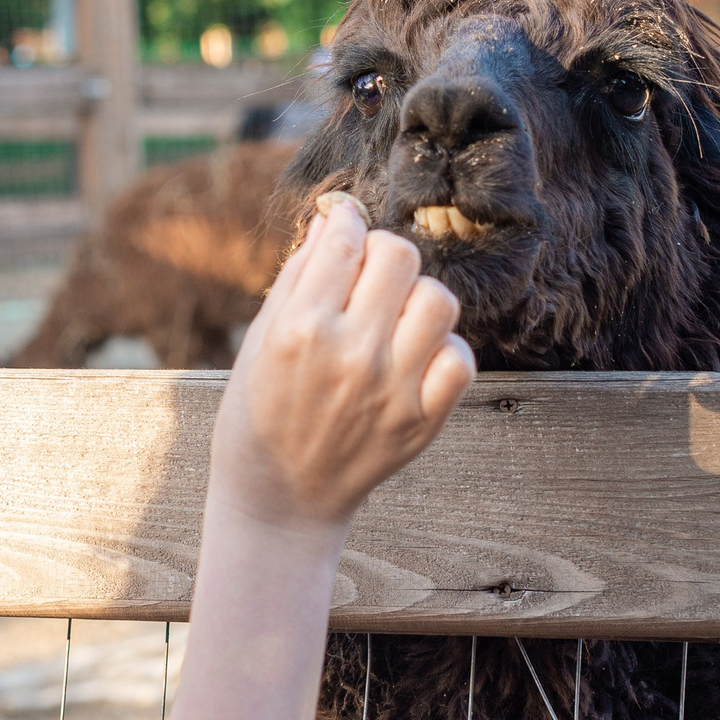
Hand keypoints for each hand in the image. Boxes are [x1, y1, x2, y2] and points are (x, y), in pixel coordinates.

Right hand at [207, 194, 475, 533]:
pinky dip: (442, 349)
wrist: (279, 499)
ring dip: (416, 298)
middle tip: (368, 276)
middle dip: (382, 254)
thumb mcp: (259, 339)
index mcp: (300, 328)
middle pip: (400, 256)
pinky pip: (460, 358)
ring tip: (394, 318)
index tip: (345, 227)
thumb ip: (298, 275)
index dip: (347, 222)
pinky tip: (414, 356)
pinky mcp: (421, 421)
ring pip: (438, 300)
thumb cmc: (259, 411)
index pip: (346, 239)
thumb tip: (335, 221)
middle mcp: (350, 354)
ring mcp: (391, 390)